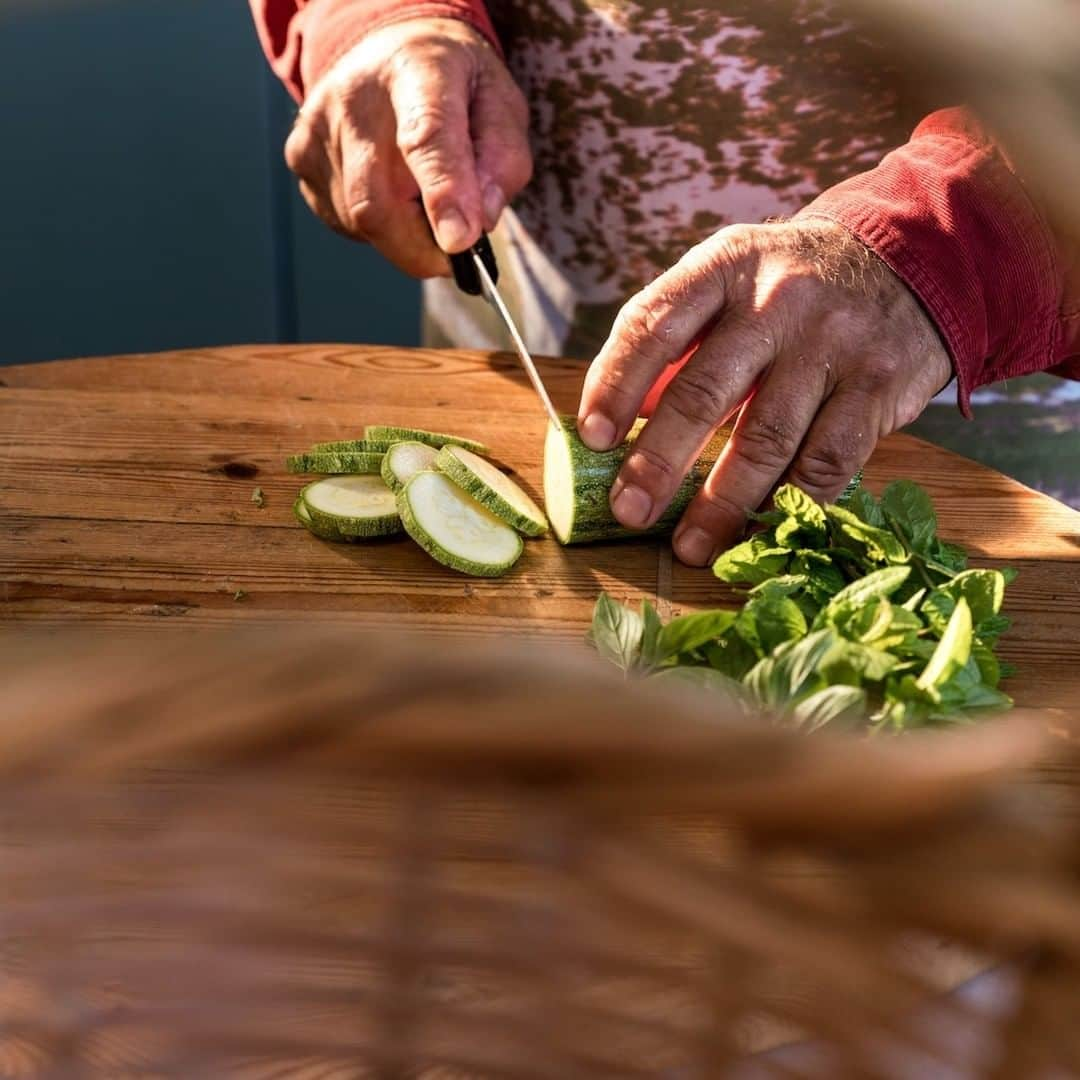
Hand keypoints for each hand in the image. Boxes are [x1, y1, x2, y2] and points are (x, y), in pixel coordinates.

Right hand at [284, 18, 531, 277]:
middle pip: (378, 203)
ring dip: (403, 234)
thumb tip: (479, 223)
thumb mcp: (501, 106)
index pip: (426, 137)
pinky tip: (391, 189)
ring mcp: (317, 128)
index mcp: (419, 71)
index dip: (443, 194)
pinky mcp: (299, 157)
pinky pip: (344, 222)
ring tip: (421, 193)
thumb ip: (502, 162)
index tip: (459, 242)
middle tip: (454, 250)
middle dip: (421, 248)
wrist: (389, 48)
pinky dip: (378, 227)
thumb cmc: (454, 85)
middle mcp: (355, 97)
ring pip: (361, 223)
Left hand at [577, 220, 952, 565]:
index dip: (615, 384)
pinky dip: (787, 506)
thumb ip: (674, 339)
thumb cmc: (790, 284)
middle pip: (705, 390)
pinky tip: (756, 535)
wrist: (906, 256)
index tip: (592, 439)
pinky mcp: (877, 388)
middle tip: (629, 512)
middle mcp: (778, 301)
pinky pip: (826, 461)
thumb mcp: (728, 281)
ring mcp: (832, 345)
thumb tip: (620, 416)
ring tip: (689, 546)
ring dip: (721, 503)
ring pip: (765, 437)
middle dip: (659, 460)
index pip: (654, 325)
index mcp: (723, 267)